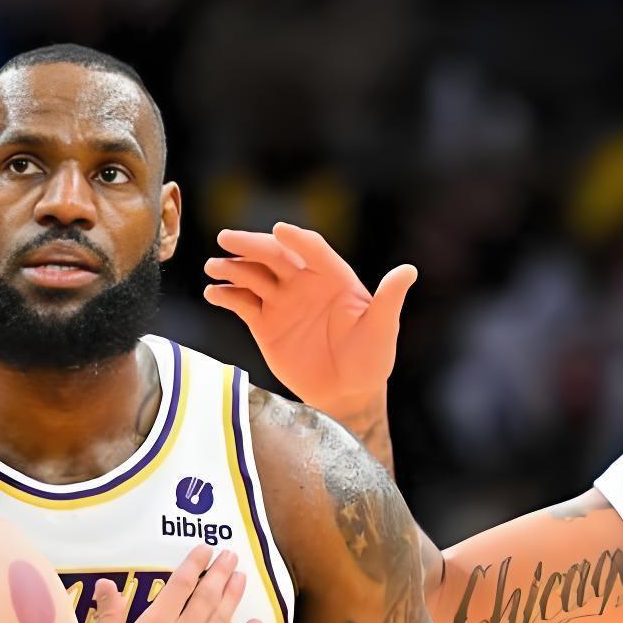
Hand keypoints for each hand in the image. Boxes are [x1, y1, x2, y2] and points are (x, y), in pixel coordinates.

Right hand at [88, 546, 262, 622]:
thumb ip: (109, 616)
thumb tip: (107, 585)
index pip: (180, 585)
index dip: (194, 564)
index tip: (205, 549)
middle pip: (207, 596)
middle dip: (220, 572)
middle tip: (231, 555)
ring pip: (222, 619)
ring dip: (233, 595)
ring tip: (242, 576)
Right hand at [206, 223, 414, 417]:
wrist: (346, 392)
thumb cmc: (370, 359)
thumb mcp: (382, 329)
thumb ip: (389, 299)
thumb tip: (409, 270)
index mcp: (334, 277)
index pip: (314, 250)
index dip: (298, 240)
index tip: (280, 230)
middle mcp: (305, 283)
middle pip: (276, 256)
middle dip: (252, 245)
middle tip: (227, 238)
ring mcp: (282, 301)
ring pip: (253, 276)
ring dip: (233, 268)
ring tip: (214, 266)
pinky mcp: (264, 323)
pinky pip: (241, 303)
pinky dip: (226, 296)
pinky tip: (213, 293)